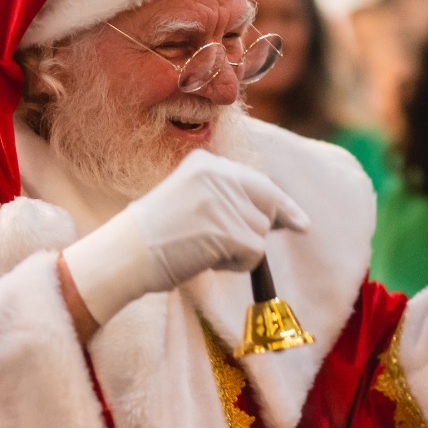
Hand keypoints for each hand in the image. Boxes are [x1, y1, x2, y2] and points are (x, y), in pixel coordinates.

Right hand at [61, 150, 308, 326]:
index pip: (259, 182)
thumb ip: (227, 199)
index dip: (282, 205)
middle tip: (228, 247)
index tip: (301, 223)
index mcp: (206, 163)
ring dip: (239, 251)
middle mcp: (218, 175)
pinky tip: (205, 259)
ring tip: (201, 249)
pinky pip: (254, 254)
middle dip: (258, 230)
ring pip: (260, 233)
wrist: (127, 252)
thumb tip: (280, 217)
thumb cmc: (153, 235)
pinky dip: (235, 265)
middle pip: (266, 207)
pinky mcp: (228, 230)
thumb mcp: (189, 199)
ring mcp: (224, 201)